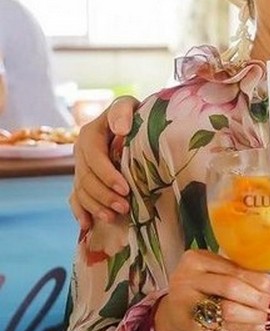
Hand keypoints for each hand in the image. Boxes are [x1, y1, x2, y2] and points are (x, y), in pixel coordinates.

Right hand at [70, 96, 137, 228]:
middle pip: (86, 179)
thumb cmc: (133, 113)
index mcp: (89, 134)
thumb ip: (122, 111)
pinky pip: (75, 198)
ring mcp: (80, 167)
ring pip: (81, 191)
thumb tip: (120, 128)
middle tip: (124, 207)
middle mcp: (81, 152)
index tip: (125, 188)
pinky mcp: (83, 180)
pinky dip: (80, 212)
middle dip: (104, 195)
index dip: (107, 175)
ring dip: (95, 206)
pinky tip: (88, 225)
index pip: (94, 158)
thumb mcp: (128, 105)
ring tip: (114, 217)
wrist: (132, 121)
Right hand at [154, 250, 269, 330]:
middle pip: (231, 287)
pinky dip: (247, 327)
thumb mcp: (219, 275)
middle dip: (259, 297)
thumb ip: (249, 276)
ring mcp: (186, 301)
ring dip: (255, 315)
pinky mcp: (189, 323)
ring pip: (227, 308)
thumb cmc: (203, 289)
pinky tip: (262, 327)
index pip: (234, 268)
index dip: (260, 278)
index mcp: (197, 258)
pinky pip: (224, 325)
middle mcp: (187, 277)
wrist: (173, 313)